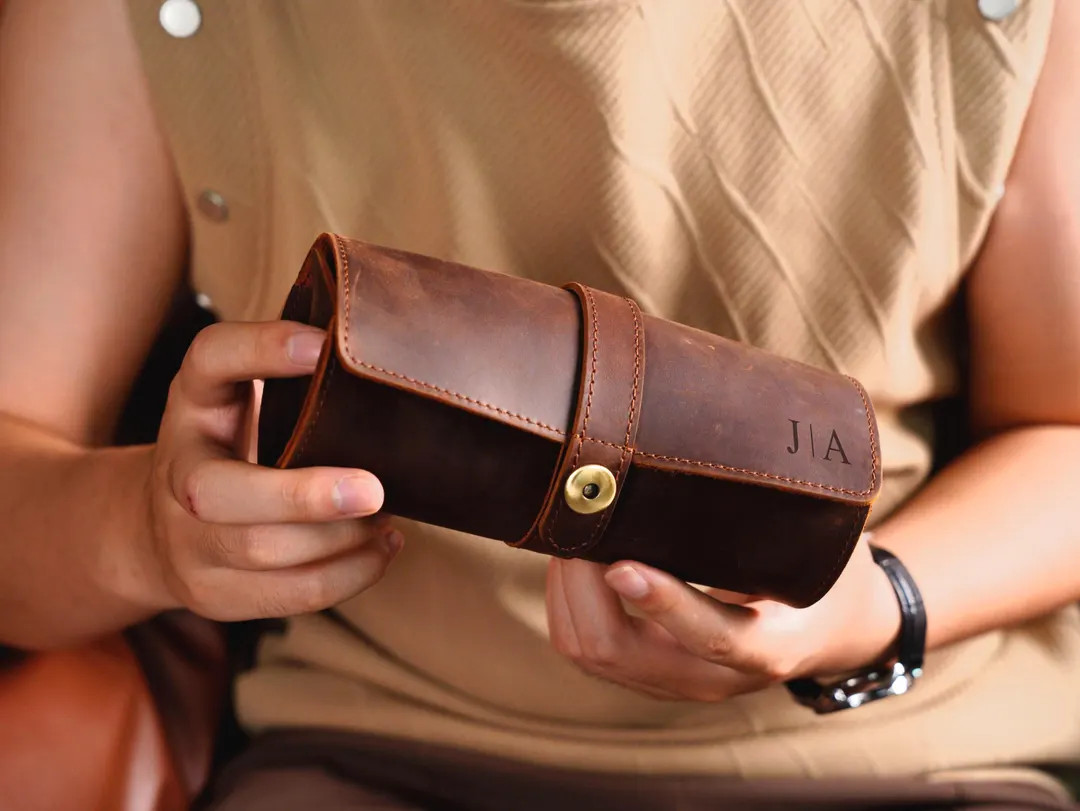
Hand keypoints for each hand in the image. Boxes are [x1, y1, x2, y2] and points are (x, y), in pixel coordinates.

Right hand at [139, 321, 401, 620]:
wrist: (154, 528)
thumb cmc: (230, 446)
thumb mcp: (239, 396)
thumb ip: (287, 369)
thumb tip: (367, 338)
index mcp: (192, 404)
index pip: (208, 361)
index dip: (261, 349)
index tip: (323, 346)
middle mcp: (177, 473)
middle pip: (217, 492)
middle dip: (302, 497)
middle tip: (374, 490)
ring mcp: (186, 542)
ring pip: (261, 553)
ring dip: (341, 539)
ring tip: (386, 517)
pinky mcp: (214, 594)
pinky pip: (288, 596)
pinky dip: (349, 575)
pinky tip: (383, 548)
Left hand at [546, 538, 899, 701]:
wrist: (833, 630)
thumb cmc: (826, 570)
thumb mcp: (819, 546)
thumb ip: (770, 517)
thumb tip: (704, 448)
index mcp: (771, 648)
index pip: (712, 638)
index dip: (664, 603)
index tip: (621, 562)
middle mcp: (714, 678)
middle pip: (619, 652)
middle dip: (581, 583)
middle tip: (578, 517)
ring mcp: (674, 682)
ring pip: (589, 651)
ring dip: (565, 590)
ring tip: (570, 527)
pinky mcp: (646, 673)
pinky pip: (584, 647)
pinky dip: (566, 602)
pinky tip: (573, 554)